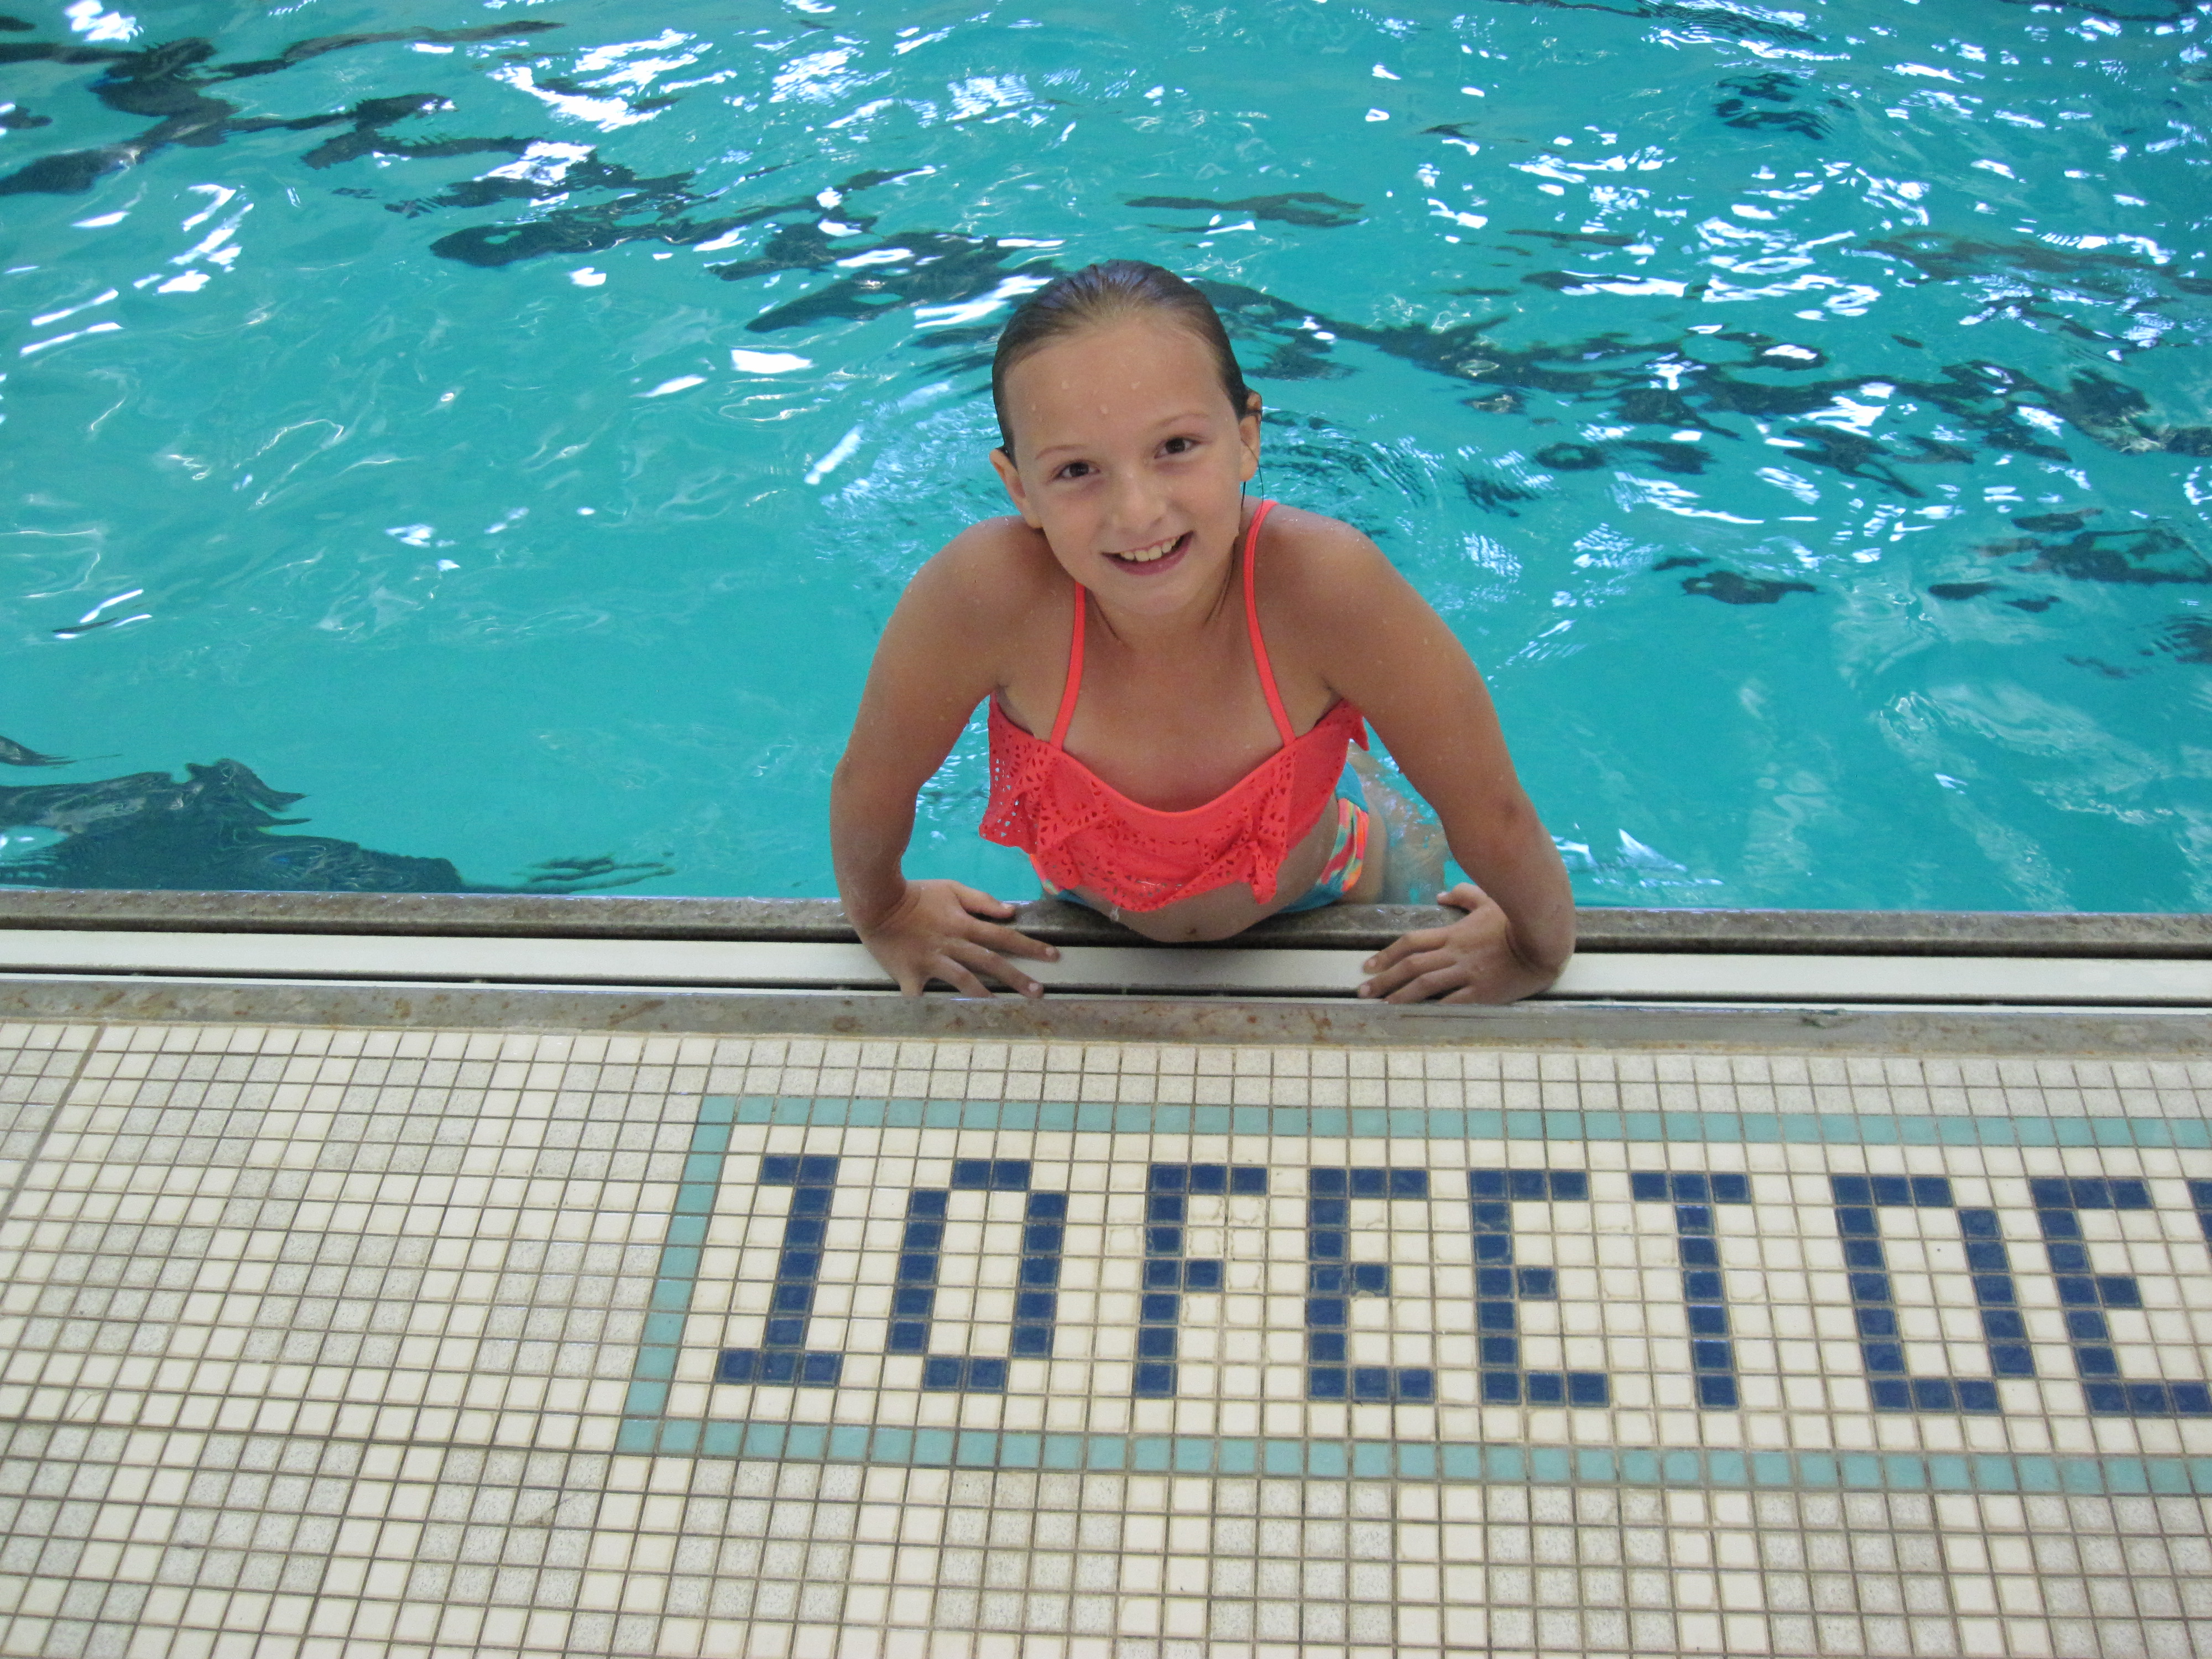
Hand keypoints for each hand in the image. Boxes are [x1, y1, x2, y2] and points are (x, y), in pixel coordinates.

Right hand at [855, 879, 1059, 997]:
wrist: (877, 900)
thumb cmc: (916, 894)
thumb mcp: (952, 888)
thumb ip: (982, 901)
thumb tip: (1011, 912)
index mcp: (963, 924)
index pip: (1003, 936)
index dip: (1029, 946)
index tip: (1053, 956)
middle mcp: (952, 943)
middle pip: (990, 961)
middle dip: (1017, 977)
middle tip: (1039, 993)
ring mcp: (931, 960)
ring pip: (963, 979)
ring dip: (984, 995)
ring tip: (1003, 1008)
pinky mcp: (909, 974)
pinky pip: (919, 996)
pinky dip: (928, 1010)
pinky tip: (941, 1023)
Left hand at [1357, 881, 1561, 1003]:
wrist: (1543, 943)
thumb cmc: (1515, 921)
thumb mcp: (1488, 901)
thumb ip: (1464, 895)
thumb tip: (1441, 895)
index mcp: (1452, 934)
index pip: (1411, 942)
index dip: (1387, 953)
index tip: (1368, 965)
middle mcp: (1455, 954)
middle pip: (1411, 965)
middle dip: (1384, 978)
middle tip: (1362, 991)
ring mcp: (1468, 973)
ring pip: (1426, 984)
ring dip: (1400, 994)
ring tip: (1381, 1005)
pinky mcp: (1483, 992)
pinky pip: (1453, 1001)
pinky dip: (1433, 1008)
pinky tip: (1417, 1016)